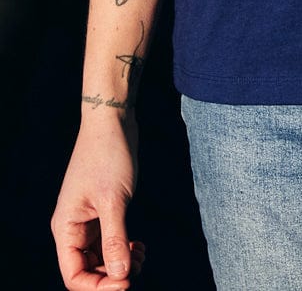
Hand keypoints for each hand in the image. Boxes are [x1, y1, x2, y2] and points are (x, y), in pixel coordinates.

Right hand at [52, 116, 143, 289]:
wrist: (112, 121)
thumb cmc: (108, 155)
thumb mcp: (113, 200)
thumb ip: (115, 239)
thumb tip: (120, 275)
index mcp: (65, 228)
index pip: (74, 276)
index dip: (98, 287)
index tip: (126, 283)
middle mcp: (73, 228)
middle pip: (87, 270)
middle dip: (112, 276)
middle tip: (139, 270)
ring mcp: (88, 219)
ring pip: (100, 257)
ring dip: (120, 263)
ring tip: (142, 256)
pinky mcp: (103, 210)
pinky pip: (109, 241)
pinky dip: (124, 247)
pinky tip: (140, 245)